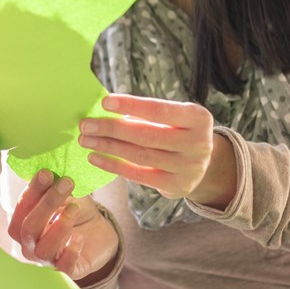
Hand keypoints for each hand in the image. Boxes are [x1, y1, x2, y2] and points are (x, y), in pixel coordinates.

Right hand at [8, 170, 119, 281]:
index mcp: (24, 224)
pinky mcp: (68, 271)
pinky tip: (79, 237)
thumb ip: (55, 187)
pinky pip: (64, 267)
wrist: (98, 231)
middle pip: (29, 229)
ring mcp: (47, 261)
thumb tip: (50, 172)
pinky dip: (71, 252)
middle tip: (65, 184)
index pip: (21, 209)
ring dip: (59, 227)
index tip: (47, 172)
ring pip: (43, 249)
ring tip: (74, 209)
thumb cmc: (75, 210)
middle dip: (46, 205)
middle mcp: (30, 245)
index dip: (32, 191)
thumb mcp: (66, 195)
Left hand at [79, 94, 234, 208]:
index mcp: (198, 118)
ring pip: (140, 155)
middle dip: (112, 128)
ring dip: (109, 147)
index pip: (159, 110)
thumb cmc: (179, 131)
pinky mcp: (177, 186)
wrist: (203, 164)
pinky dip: (114, 166)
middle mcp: (198, 143)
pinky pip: (139, 176)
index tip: (105, 102)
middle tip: (86, 124)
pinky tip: (96, 158)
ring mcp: (189, 167)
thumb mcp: (175, 117)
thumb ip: (148, 113)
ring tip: (87, 140)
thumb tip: (106, 109)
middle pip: (146, 135)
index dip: (131, 105)